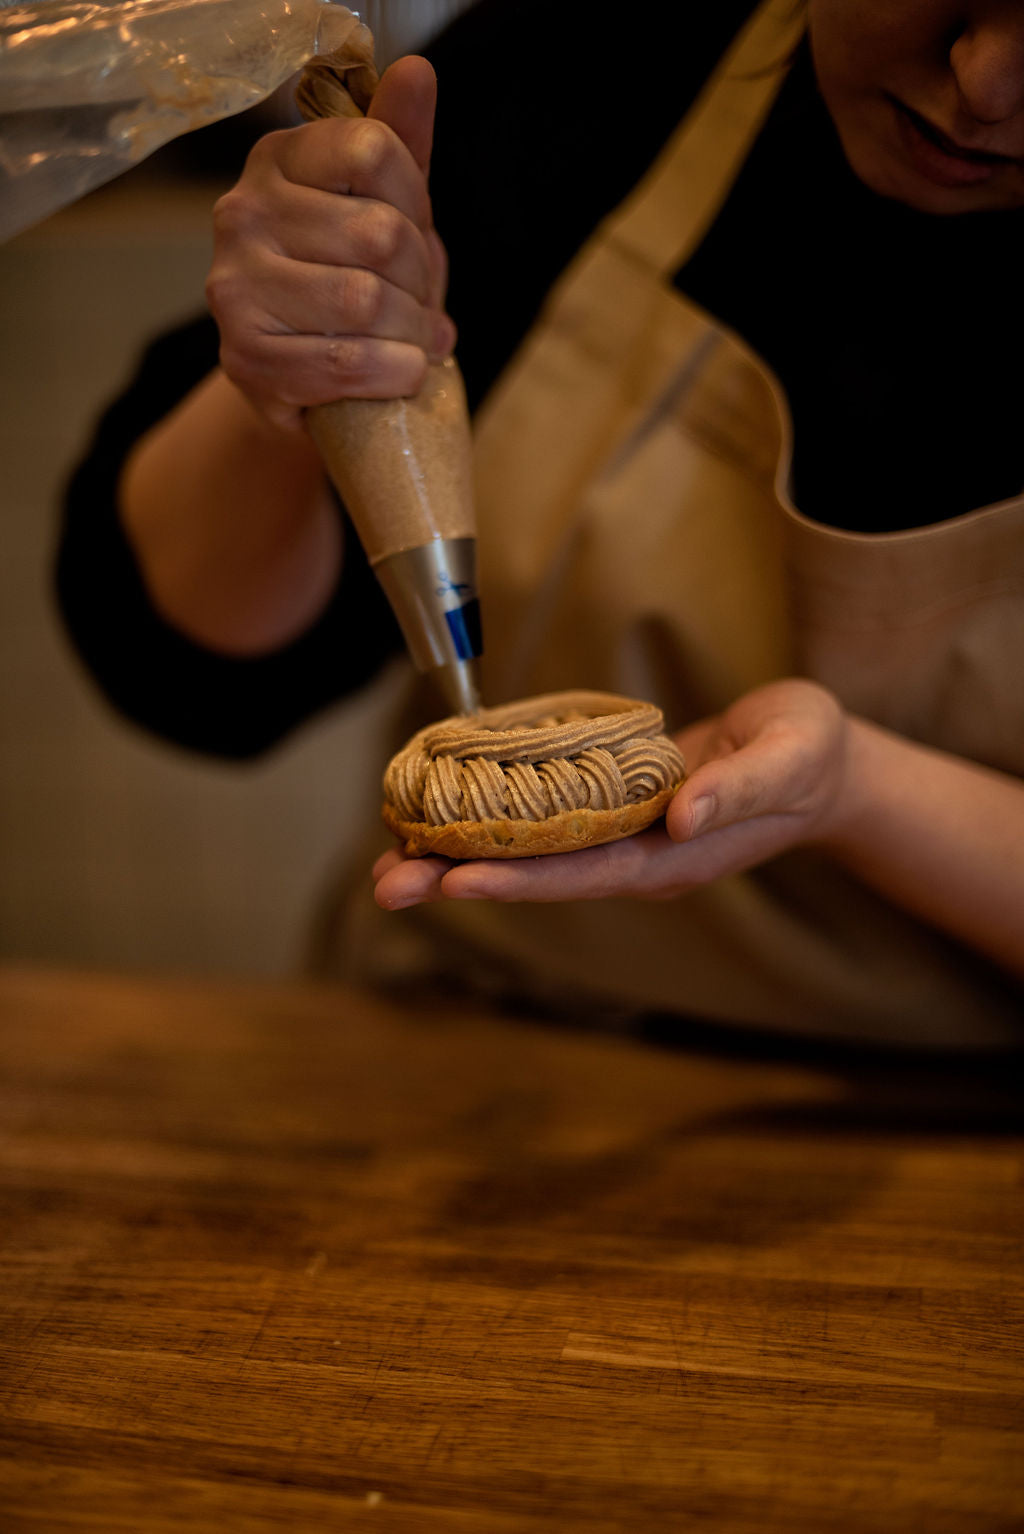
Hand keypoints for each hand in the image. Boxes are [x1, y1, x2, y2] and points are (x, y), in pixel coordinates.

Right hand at [205, 56, 455, 431]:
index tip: (416, 235)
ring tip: (416, 340)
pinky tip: (403, 370)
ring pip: (366, 301)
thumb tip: (415, 72)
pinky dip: (396, 372)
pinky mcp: (244, 358)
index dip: (416, 203)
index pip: (371, 150)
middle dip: (421, 280)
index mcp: (276, 160)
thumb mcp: (381, 206)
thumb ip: (399, 142)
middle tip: (421, 304)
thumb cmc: (348, 280)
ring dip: (413, 332)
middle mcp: (242, 213)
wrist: (304, 377)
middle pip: (379, 233)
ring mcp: (235, 287)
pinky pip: (347, 362)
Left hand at [373, 680, 851, 907]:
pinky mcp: (608, 804)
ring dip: (460, 854)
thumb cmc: (809, 754)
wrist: (816, 759)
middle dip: (462, 876)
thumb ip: (739, 789)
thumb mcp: (789, 760)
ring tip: (387, 858)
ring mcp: (619, 833)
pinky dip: (489, 817)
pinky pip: (540, 816)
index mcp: (672, 856)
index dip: (520, 877)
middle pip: (539, 873)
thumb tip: (683, 818)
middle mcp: (635, 854)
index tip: (455, 879)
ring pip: (529, 850)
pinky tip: (442, 810)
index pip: (585, 872)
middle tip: (385, 884)